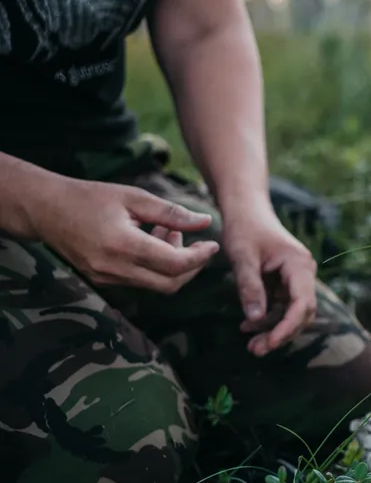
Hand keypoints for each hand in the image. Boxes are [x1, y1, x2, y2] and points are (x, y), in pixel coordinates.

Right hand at [28, 176, 218, 292]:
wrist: (45, 209)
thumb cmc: (90, 197)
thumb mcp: (133, 197)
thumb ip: (171, 213)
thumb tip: (205, 223)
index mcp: (122, 245)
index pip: (175, 264)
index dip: (200, 257)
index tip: (212, 244)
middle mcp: (113, 268)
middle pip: (170, 283)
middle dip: (192, 265)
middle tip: (193, 239)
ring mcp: (106, 278)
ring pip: (156, 285)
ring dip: (173, 264)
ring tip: (167, 231)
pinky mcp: (102, 280)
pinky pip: (140, 281)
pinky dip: (155, 266)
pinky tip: (151, 240)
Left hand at [221, 204, 316, 356]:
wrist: (247, 211)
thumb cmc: (244, 229)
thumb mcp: (242, 257)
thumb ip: (249, 287)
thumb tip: (255, 319)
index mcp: (299, 265)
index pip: (302, 304)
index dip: (289, 326)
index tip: (271, 343)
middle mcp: (304, 273)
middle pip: (302, 313)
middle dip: (281, 333)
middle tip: (256, 350)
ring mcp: (297, 279)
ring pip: (293, 313)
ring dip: (274, 329)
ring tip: (251, 344)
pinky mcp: (286, 283)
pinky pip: (282, 307)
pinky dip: (268, 318)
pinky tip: (248, 325)